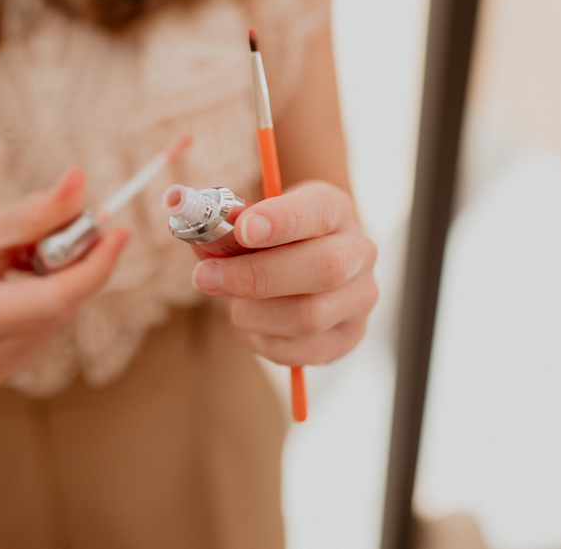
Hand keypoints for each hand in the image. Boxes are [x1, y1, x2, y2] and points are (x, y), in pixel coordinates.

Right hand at [0, 168, 128, 388]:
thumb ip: (33, 213)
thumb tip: (81, 184)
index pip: (49, 303)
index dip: (92, 268)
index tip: (119, 232)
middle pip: (59, 312)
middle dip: (80, 266)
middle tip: (80, 223)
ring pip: (59, 321)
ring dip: (65, 281)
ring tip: (24, 255)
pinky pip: (49, 330)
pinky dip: (52, 298)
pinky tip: (22, 282)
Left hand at [190, 181, 377, 365]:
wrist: (305, 262)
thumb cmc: (272, 239)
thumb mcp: (254, 219)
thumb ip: (228, 228)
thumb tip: (201, 241)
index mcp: (336, 211)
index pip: (318, 210)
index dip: (281, 220)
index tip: (243, 229)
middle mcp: (359, 253)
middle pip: (324, 268)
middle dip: (257, 276)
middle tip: (206, 277)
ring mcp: (359, 300)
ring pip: (308, 316)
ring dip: (253, 312)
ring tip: (232, 302)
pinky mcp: (346, 340)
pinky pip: (298, 351)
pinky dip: (261, 339)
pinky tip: (251, 322)